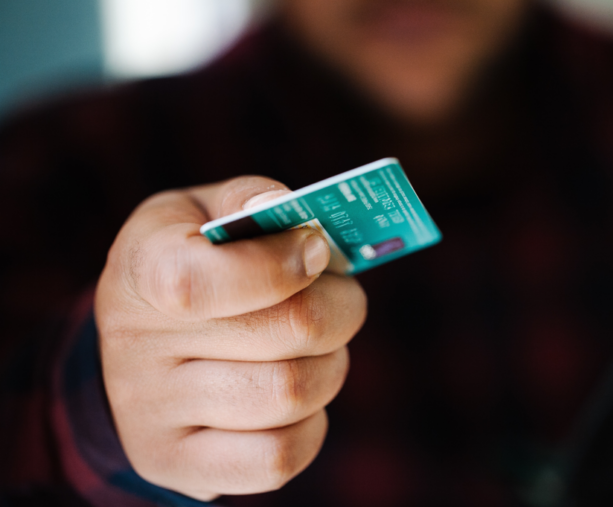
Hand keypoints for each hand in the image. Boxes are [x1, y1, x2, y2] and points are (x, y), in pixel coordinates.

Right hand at [95, 176, 366, 499]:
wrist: (140, 343)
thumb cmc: (192, 262)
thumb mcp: (201, 213)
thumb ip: (249, 199)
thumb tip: (293, 216)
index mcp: (139, 270)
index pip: (203, 282)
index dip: (279, 266)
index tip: (316, 250)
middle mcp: (134, 349)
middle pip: (287, 332)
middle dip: (341, 308)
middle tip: (341, 296)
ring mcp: (151, 417)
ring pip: (292, 394)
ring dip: (332, 363)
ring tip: (320, 345)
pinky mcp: (177, 465)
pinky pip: (278, 457)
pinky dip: (312, 423)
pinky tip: (300, 394)